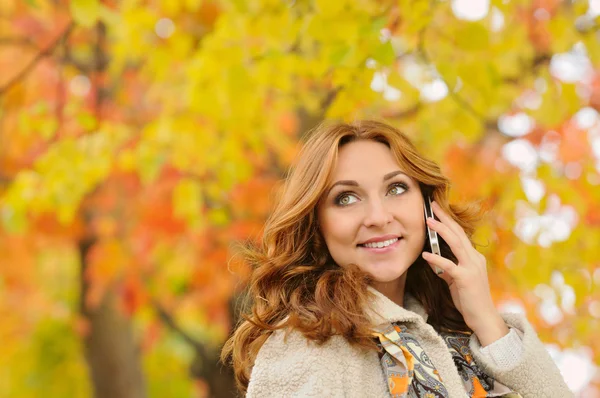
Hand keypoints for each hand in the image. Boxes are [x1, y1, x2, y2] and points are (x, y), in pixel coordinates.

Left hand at [421, 201, 508, 345]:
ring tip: (428, 221)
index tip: (437, 210)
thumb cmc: (470, 300)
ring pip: (455, 243)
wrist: (484, 318)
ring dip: (441, 231)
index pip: (460, 235)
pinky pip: (449, 265)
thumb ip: (446, 269)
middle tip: (432, 205)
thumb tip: (431, 259)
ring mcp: (472, 268)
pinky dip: (436, 258)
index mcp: (474, 258)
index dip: (449, 221)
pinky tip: (425, 254)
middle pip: (458, 233)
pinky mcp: (466, 279)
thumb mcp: (455, 281)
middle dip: (444, 218)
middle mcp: (475, 259)